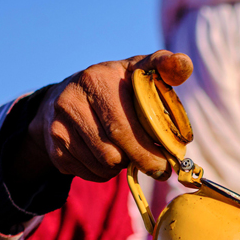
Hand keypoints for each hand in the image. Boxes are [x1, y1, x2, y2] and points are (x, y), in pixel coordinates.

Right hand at [20, 51, 192, 184]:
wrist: (65, 99)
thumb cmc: (114, 87)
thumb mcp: (136, 70)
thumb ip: (163, 67)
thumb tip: (184, 65)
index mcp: (97, 79)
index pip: (124, 128)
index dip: (148, 151)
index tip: (167, 163)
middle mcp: (73, 99)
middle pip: (114, 152)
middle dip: (141, 163)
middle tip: (157, 167)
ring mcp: (59, 125)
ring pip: (104, 166)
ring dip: (121, 166)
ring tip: (124, 151)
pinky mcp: (55, 148)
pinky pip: (90, 174)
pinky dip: (104, 172)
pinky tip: (105, 156)